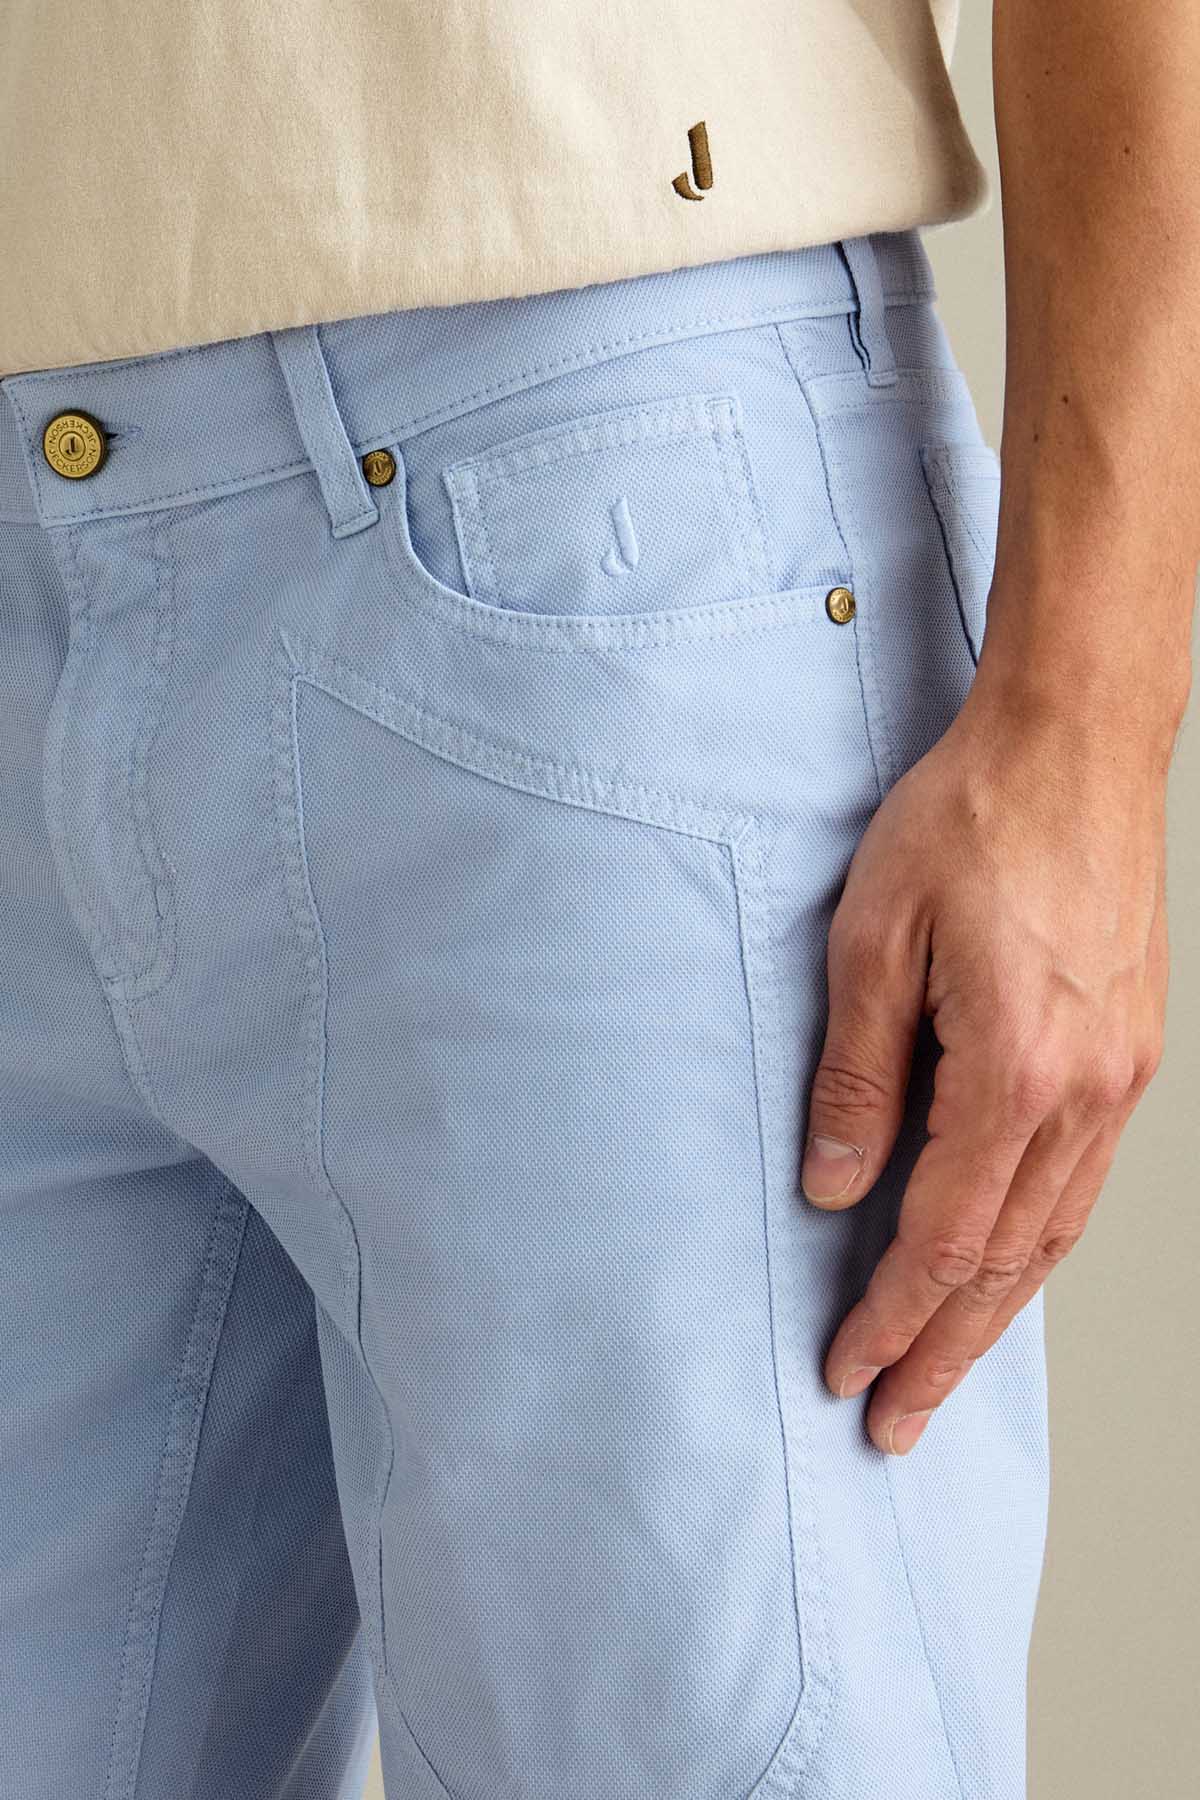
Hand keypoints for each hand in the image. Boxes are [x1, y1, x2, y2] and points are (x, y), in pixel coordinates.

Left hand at [801, 674, 1169, 1454]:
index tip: (846, 1372)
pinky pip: (1082, 1181)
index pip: (942, 1237)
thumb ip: (856, 1075)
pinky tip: (1007, 1266)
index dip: (890, 1317)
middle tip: (897, 1423)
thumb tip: (835, 1185)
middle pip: (1007, 1262)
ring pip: (1054, 1232)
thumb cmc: (970, 819)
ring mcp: (1120, 1074)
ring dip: (995, 1312)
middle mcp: (1084, 1091)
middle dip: (945, 1352)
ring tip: (945, 1369)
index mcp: (1014, 1068)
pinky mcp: (1130, 1050)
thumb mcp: (873, 937)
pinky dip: (1037, 1242)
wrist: (1074, 743)